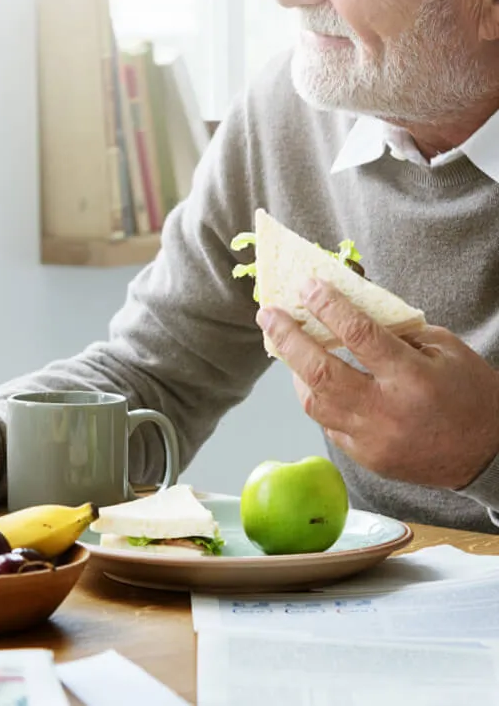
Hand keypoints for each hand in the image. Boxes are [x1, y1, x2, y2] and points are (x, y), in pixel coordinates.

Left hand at [257, 279, 498, 489]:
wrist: (489, 455)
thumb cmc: (469, 393)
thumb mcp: (444, 349)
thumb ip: (396, 330)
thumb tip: (348, 304)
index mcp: (413, 378)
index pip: (360, 335)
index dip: (329, 307)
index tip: (307, 286)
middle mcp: (387, 410)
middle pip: (321, 373)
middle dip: (288, 339)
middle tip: (268, 315)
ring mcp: (372, 439)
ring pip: (313, 402)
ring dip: (294, 370)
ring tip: (285, 345)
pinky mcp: (365, 457)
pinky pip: (327, 423)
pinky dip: (316, 398)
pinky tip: (311, 379)